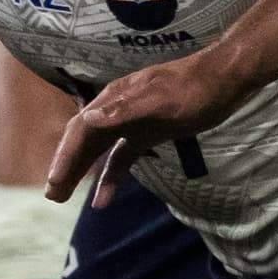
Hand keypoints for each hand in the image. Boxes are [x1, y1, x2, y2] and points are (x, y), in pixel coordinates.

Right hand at [50, 48, 246, 201]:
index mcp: (113, 101)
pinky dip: (111, 175)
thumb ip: (124, 110)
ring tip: (64, 198)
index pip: (81, 130)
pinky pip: (121, 157)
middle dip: (66, 168)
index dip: (65, 156)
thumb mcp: (160, 100)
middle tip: (53, 196)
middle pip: (83, 143)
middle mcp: (115, 112)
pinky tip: (104, 197)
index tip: (55, 181)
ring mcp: (131, 124)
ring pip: (98, 152)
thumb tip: (88, 118)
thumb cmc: (193, 90)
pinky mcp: (147, 134)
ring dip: (82, 173)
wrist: (224, 80)